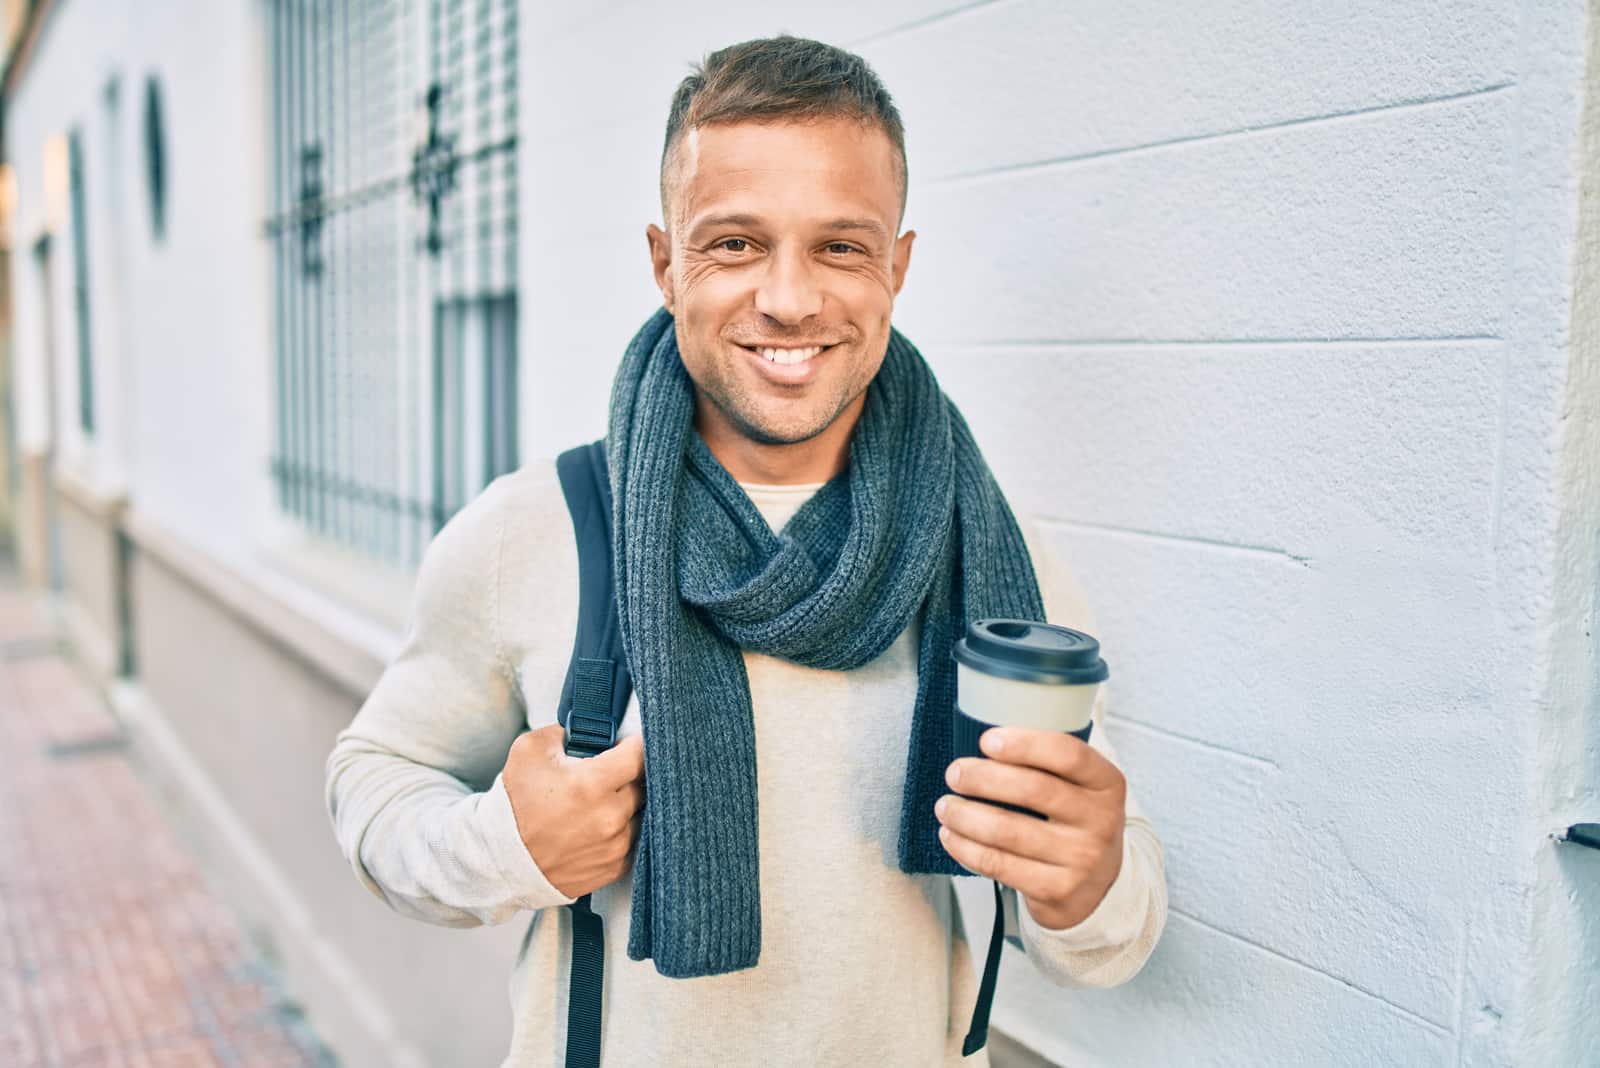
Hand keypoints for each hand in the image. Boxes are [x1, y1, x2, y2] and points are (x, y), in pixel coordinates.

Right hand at [502, 723, 644, 898]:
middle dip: (631, 774)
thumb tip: (584, 730)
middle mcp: (610, 816)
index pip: (639, 754)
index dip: (637, 744)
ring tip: (606, 799)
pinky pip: (636, 840)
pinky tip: (604, 824)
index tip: (632, 743)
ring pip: (642, 812)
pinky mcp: (615, 866)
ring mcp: (615, 845)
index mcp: (592, 784)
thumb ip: (563, 731)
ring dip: (630, 803)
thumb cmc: (516, 804)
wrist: (503, 857)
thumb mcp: (529, 750)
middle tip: (613, 772)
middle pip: (644, 784)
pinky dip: (625, 829)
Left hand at [935, 726, 1125, 930]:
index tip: (987, 740)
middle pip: (1033, 789)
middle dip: (982, 778)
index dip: (1025, 744)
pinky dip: (966, 847)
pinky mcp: (1058, 890)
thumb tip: (984, 737)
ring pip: (1008, 831)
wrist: (1097, 886)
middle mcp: (1102, 820)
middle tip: (955, 773)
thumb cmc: (1075, 821)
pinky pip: (999, 864)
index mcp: (1107, 783)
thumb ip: (1049, 762)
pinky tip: (951, 835)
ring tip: (945, 806)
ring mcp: (1082, 859)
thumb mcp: (1081, 787)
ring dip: (965, 815)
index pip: (1069, 755)